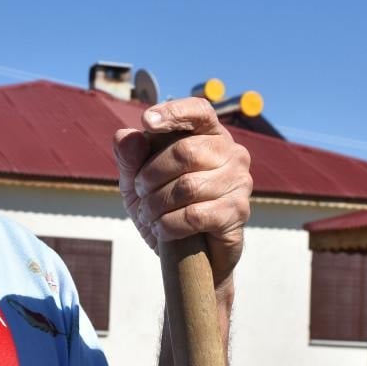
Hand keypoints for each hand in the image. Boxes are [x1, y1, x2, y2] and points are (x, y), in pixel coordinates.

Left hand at [113, 97, 252, 282]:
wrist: (185, 254)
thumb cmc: (162, 205)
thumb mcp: (136, 180)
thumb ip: (129, 157)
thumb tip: (127, 135)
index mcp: (207, 134)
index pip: (198, 110)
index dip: (173, 112)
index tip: (147, 121)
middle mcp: (231, 152)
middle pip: (185, 151)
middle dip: (150, 176)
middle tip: (139, 193)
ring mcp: (239, 181)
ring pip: (188, 186)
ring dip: (156, 204)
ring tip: (148, 215)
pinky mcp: (238, 211)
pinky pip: (195, 215)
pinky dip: (169, 225)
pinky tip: (162, 230)